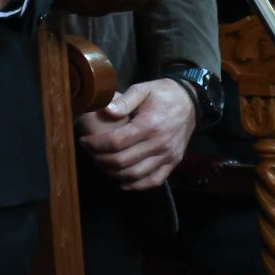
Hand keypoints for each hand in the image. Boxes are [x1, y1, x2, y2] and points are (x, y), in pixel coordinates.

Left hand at [78, 79, 198, 190]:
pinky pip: (154, 180)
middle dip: (100, 159)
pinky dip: (136, 185)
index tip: (84, 141)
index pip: (115, 142)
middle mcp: (159, 144)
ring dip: (114, 173)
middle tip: (89, 153)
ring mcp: (168, 156)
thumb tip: (105, 111)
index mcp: (149, 125)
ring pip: (136, 174)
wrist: (190, 101)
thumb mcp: (142, 89)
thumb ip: (123, 101)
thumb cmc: (162, 94)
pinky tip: (122, 182)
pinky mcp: (173, 162)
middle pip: (123, 161)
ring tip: (101, 163)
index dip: (95, 144)